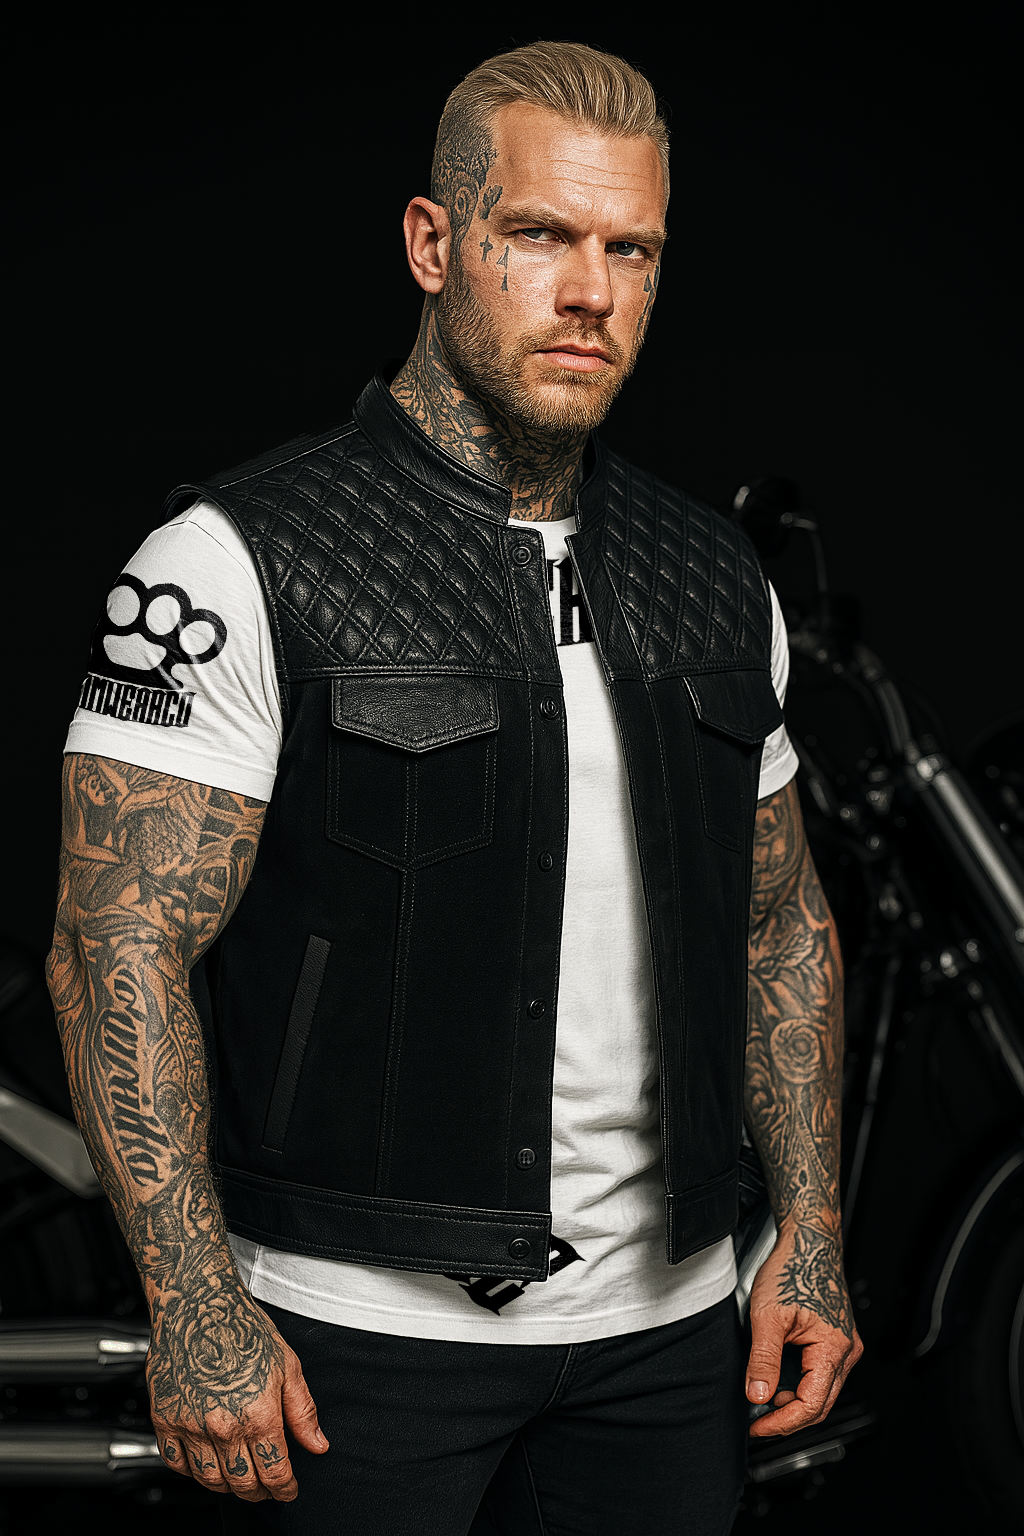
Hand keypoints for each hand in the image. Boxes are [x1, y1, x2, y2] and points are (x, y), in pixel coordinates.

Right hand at [148, 1291, 328, 1500]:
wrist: (198, 1305)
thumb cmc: (241, 1327)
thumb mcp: (287, 1364)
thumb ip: (302, 1411)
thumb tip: (317, 1444)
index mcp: (257, 1413)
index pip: (275, 1472)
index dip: (285, 1488)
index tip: (288, 1489)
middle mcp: (222, 1425)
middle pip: (242, 1482)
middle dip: (259, 1493)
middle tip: (266, 1488)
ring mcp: (190, 1425)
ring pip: (209, 1480)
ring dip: (227, 1486)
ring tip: (239, 1477)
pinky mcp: (164, 1419)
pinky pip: (176, 1464)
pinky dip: (191, 1472)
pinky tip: (204, 1462)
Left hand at [745, 1216, 862, 1438]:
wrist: (809, 1242)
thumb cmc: (794, 1268)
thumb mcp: (768, 1315)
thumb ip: (763, 1359)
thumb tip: (758, 1396)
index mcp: (834, 1348)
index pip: (812, 1405)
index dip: (783, 1422)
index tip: (759, 1426)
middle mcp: (846, 1351)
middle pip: (820, 1404)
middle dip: (788, 1417)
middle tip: (758, 1421)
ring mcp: (843, 1346)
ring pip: (821, 1390)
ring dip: (793, 1401)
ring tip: (763, 1396)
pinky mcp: (836, 1340)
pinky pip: (820, 1374)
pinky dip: (799, 1383)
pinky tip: (779, 1379)